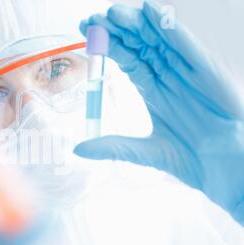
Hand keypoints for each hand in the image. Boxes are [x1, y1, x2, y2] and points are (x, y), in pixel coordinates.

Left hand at [75, 1, 243, 224]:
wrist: (223, 171)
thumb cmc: (189, 159)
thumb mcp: (143, 152)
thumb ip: (112, 147)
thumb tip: (79, 149)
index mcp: (154, 90)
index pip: (127, 59)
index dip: (107, 45)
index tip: (85, 31)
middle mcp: (169, 76)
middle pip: (140, 45)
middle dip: (117, 30)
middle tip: (92, 18)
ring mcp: (188, 73)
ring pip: (160, 41)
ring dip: (138, 24)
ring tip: (114, 12)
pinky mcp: (208, 74)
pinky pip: (188, 48)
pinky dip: (172, 30)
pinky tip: (154, 14)